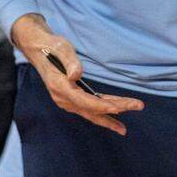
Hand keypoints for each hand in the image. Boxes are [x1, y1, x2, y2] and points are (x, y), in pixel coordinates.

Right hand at [10, 13, 143, 135]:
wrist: (39, 50)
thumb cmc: (52, 47)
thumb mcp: (62, 49)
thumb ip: (70, 62)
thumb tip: (76, 76)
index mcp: (60, 87)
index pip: (85, 101)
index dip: (103, 106)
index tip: (120, 108)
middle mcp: (62, 98)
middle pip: (91, 109)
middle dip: (115, 111)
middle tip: (138, 106)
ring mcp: (65, 100)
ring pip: (90, 112)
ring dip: (108, 118)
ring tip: (123, 129)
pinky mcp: (70, 98)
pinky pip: (87, 109)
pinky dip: (101, 113)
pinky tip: (113, 115)